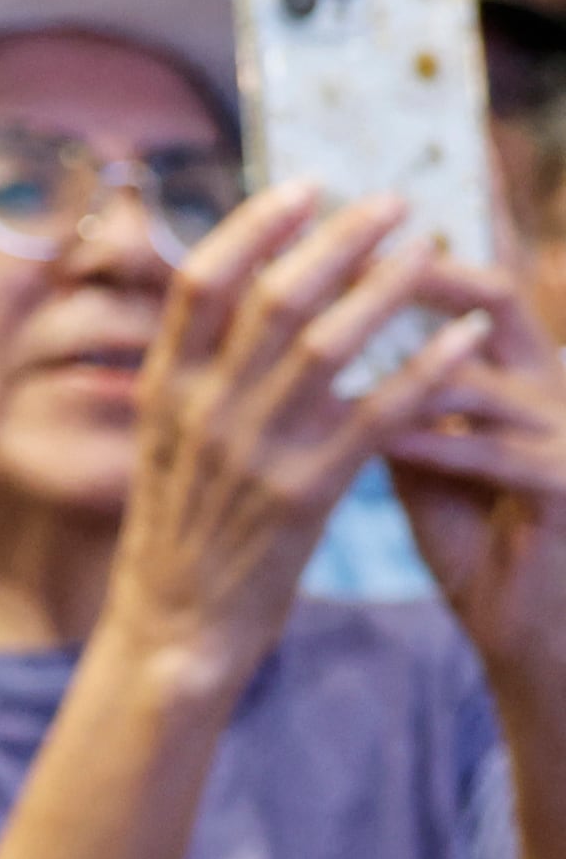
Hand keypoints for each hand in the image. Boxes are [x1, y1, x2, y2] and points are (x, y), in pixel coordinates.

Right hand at [110, 185, 489, 696]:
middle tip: (393, 203)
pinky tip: (464, 337)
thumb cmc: (178, 537)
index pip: (203, 284)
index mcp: (163, 394)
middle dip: (340, 238)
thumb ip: (197, 380)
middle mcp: (202, 414)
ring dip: (388, 287)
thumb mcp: (165, 449)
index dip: (257, 225)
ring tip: (431, 251)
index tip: (307, 188)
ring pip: (331, 343)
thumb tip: (239, 305)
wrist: (170, 635)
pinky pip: (380, 413)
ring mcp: (253, 453)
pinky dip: (427, 368)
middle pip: (275, 296)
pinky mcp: (305, 495)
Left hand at [374, 263, 565, 697]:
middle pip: (493, 302)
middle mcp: (553, 385)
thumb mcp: (429, 456)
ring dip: (406, 365)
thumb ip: (391, 399)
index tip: (339, 233)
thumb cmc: (480, 533)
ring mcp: (565, 432)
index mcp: (522, 371)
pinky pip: (495, 454)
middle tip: (345, 266)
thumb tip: (317, 343)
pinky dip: (436, 443)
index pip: (474, 288)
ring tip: (334, 347)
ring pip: (484, 378)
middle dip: (421, 278)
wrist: (534, 624)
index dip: (417, 254)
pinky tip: (380, 436)